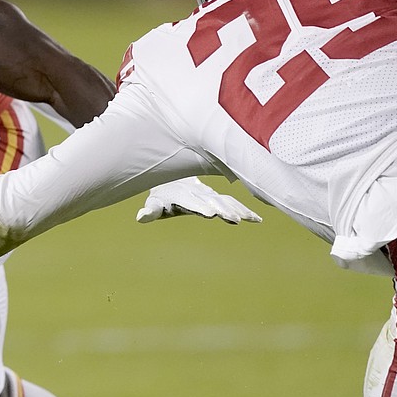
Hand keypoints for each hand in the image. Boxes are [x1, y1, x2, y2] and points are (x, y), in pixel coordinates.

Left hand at [136, 177, 260, 224]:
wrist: (172, 177)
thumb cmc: (161, 195)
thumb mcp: (154, 203)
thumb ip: (150, 211)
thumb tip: (140, 217)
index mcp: (181, 195)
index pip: (191, 201)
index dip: (200, 206)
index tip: (211, 214)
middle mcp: (197, 193)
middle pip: (212, 201)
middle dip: (222, 209)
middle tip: (234, 219)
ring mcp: (208, 194)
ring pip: (224, 200)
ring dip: (236, 209)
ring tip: (249, 219)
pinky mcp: (216, 197)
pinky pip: (231, 202)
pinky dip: (243, 209)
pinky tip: (256, 219)